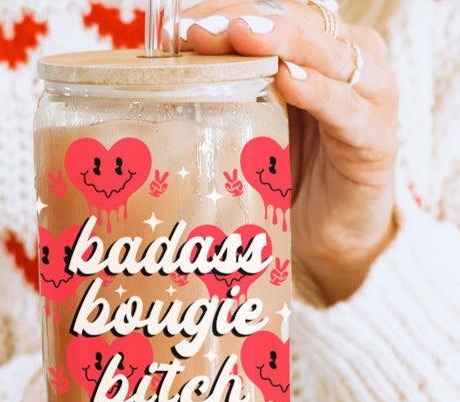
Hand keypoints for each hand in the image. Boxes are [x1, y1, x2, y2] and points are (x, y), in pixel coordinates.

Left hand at [181, 0, 398, 302]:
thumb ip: (233, 94)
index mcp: (317, 52)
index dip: (229, 11)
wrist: (332, 231)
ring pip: (328, 53)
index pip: (275, 13)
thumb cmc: (290, 174)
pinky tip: (287, 82)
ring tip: (239, 36)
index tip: (180, 26)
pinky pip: (348, 109)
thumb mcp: (256, 126)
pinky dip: (318, 93)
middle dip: (245, 20)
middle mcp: (348, 62)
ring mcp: (369, 96)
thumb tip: (171, 74)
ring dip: (282, 40)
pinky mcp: (378, 139)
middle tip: (197, 30)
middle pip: (300, 22)